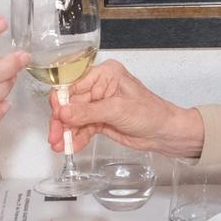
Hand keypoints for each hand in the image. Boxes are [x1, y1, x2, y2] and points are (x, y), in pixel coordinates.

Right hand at [48, 59, 205, 159]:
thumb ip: (87, 112)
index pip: (74, 84)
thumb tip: (63, 112)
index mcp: (105, 74)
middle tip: (55, 136)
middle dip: (62, 121)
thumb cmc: (151, 113)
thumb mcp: (117, 110)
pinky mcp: (100, 120)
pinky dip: (76, 138)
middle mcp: (99, 87)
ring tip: (59, 146)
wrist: (165, 133)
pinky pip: (83, 128)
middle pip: (71, 103)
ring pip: (75, 117)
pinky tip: (70, 146)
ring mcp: (99, 104)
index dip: (61, 100)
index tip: (55, 115)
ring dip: (66, 132)